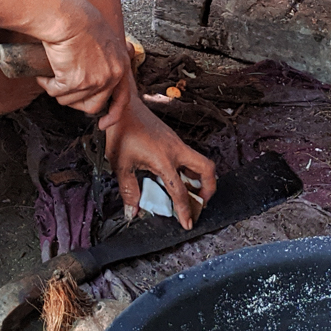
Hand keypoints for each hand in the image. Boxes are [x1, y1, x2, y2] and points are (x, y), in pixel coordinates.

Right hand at [33, 0, 132, 119]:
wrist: (67, 16)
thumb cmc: (80, 20)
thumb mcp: (104, 41)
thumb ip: (106, 60)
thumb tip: (96, 77)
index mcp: (120, 65)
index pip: (122, 99)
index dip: (113, 114)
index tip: (103, 123)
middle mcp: (111, 76)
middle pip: (93, 105)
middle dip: (76, 102)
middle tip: (64, 90)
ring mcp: (94, 81)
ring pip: (71, 101)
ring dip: (58, 90)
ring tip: (52, 74)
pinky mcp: (74, 82)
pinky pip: (56, 93)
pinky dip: (47, 85)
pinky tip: (44, 75)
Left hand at [107, 95, 218, 228]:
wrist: (121, 107)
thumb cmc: (120, 132)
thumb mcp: (121, 165)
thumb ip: (129, 190)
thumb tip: (132, 211)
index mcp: (164, 159)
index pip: (180, 191)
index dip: (185, 210)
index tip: (187, 223)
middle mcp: (176, 150)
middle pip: (207, 169)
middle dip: (209, 188)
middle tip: (201, 202)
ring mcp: (177, 143)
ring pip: (200, 161)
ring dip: (200, 178)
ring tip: (190, 193)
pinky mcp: (173, 139)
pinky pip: (189, 156)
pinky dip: (189, 169)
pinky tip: (177, 177)